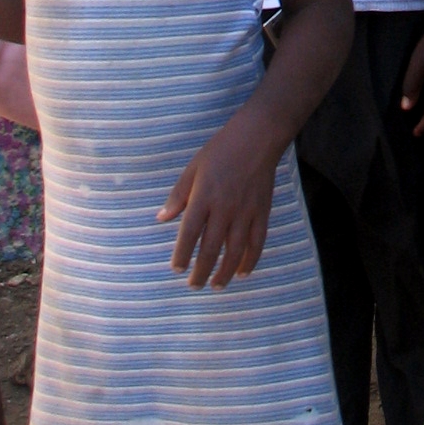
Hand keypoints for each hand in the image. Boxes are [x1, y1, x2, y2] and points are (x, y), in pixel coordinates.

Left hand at [158, 120, 275, 288]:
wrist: (257, 138)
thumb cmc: (220, 151)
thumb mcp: (193, 169)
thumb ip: (178, 196)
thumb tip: (161, 219)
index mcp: (204, 196)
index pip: (189, 233)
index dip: (182, 254)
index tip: (176, 269)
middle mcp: (225, 208)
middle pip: (211, 248)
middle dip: (201, 271)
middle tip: (194, 286)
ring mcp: (246, 212)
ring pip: (235, 251)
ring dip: (225, 272)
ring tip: (215, 286)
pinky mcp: (262, 212)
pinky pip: (257, 242)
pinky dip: (251, 260)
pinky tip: (243, 272)